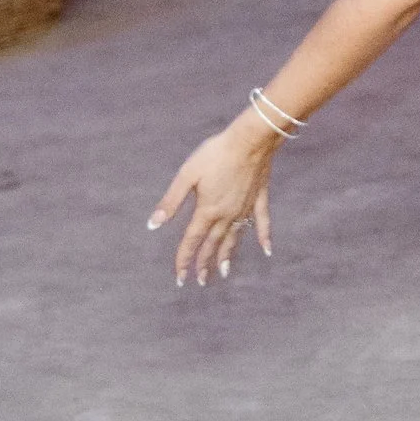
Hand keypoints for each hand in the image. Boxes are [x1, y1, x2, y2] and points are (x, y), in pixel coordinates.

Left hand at [148, 116, 278, 285]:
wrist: (250, 139)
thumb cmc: (216, 154)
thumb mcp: (187, 175)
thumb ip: (171, 202)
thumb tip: (152, 224)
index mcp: (207, 210)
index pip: (192, 241)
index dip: (184, 260)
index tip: (179, 278)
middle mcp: (227, 215)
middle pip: (213, 244)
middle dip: (204, 263)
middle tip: (201, 281)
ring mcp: (244, 208)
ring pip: (234, 238)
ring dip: (228, 256)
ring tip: (224, 272)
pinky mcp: (258, 198)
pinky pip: (262, 223)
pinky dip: (264, 237)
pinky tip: (267, 250)